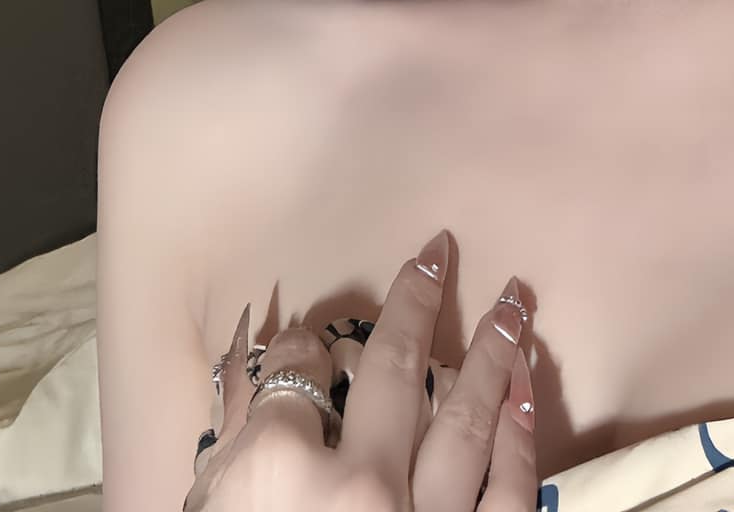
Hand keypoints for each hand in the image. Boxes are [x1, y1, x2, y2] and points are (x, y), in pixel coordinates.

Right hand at [185, 229, 537, 511]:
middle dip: (421, 302)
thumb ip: (234, 433)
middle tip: (443, 249)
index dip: (310, 343)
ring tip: (514, 301)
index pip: (303, 375)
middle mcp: (362, 488)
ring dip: (493, 352)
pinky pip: (506, 492)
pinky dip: (519, 438)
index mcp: (284, 473)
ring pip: (469, 418)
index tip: (320, 331)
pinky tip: (526, 393)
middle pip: (398, 372)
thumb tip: (252, 354)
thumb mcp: (207, 510)